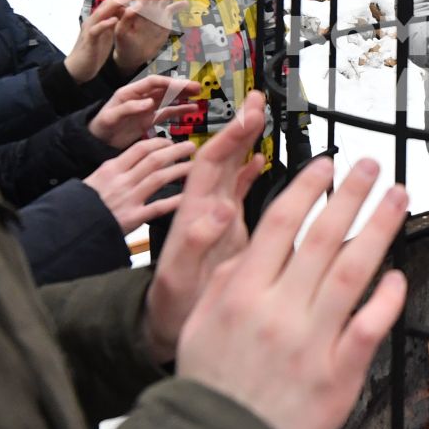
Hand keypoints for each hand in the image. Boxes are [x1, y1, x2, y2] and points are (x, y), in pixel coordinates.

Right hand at [65, 0, 127, 82]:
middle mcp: (93, 20)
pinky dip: (105, 24)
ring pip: (101, 13)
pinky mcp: (89, 40)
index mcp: (99, 19)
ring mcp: (90, 29)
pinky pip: (96, 30)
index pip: (111, 2)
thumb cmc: (93, 51)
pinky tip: (115, 20)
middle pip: (107, 3)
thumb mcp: (106, 34)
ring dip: (115, 5)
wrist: (78, 68)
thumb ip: (112, 23)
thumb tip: (124, 13)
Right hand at [82, 138, 193, 232]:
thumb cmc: (82, 205)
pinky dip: (175, 200)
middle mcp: (122, 180)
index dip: (159, 142)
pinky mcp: (133, 218)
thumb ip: (115, 171)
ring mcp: (129, 198)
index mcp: (111, 169)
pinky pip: (159, 206)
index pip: (140, 148)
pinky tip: (189, 196)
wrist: (70, 227)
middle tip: (190, 147)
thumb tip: (133, 162)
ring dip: (180, 170)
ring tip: (194, 166)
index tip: (170, 141)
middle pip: (154, 159)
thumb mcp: (95, 180)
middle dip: (175, 151)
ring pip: (159, 178)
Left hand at [88, 74, 200, 148]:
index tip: (182, 85)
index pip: (152, 82)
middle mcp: (140, 98)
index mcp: (130, 93)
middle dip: (180, 87)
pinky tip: (191, 109)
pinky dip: (180, 110)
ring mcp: (147, 109)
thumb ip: (128, 108)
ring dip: (182, 96)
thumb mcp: (111, 117)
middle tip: (197, 88)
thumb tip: (149, 102)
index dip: (168, 82)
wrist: (97, 141)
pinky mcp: (149, 119)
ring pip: (168, 98)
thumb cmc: (101, 126)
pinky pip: (167, 112)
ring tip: (198, 95)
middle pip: (164, 88)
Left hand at [113, 0, 186, 74]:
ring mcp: (157, 13)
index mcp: (138, 7)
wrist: (133, 56)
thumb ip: (126, 19)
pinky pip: (172, 10)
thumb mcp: (121, 32)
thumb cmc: (123, 43)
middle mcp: (148, 7)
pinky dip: (179, 6)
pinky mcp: (163, 21)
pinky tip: (185, 2)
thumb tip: (135, 7)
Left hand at [143, 94, 271, 361]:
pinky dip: (250, 173)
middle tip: (259, 100)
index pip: (210, 165)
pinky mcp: (227, 232)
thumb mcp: (179, 277)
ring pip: (230, 170)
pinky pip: (238, 193)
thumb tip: (217, 208)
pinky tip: (262, 160)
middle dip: (238, 127)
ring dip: (244, 142)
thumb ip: (197, 242)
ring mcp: (216, 219)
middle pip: (220, 158)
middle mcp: (204, 211)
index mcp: (193, 216)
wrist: (166, 327)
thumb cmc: (170, 308)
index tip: (248, 114)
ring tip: (260, 116)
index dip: (229, 138)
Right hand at [176, 157, 408, 428]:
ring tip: (397, 199)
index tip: (327, 166)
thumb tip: (253, 247)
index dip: (308, 188)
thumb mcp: (198, 326)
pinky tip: (398, 274)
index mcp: (241, 294)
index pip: (280, 223)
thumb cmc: (212, 390)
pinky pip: (370, 325)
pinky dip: (387, 298)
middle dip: (351, 195)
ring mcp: (311, 341)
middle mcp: (278, 310)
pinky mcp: (338, 373)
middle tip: (372, 167)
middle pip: (323, 237)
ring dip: (379, 229)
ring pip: (353, 271)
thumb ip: (224, 281)